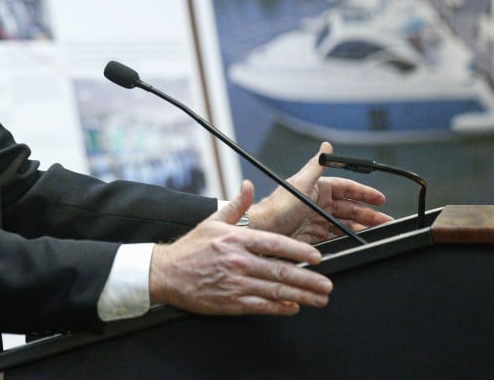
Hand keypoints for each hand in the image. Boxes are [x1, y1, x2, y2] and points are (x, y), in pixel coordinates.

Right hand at [149, 180, 331, 315]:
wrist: (166, 273)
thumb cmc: (189, 248)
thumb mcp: (211, 221)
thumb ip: (235, 205)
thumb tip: (247, 185)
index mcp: (236, 239)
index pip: (276, 245)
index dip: (300, 251)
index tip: (317, 257)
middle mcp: (239, 261)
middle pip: (281, 271)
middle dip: (309, 280)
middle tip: (327, 285)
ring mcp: (236, 283)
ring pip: (276, 291)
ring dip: (302, 296)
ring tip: (319, 299)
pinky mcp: (231, 302)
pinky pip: (261, 306)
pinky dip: (280, 308)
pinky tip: (293, 308)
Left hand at [251, 142, 393, 242]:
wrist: (262, 231)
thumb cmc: (278, 207)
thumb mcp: (300, 184)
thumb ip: (316, 166)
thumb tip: (327, 145)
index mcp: (316, 188)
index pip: (345, 188)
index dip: (363, 193)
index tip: (381, 199)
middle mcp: (317, 203)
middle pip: (349, 208)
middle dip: (369, 214)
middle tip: (386, 221)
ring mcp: (316, 220)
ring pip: (345, 223)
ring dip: (362, 227)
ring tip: (377, 233)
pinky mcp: (312, 236)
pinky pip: (335, 237)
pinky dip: (348, 239)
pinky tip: (358, 241)